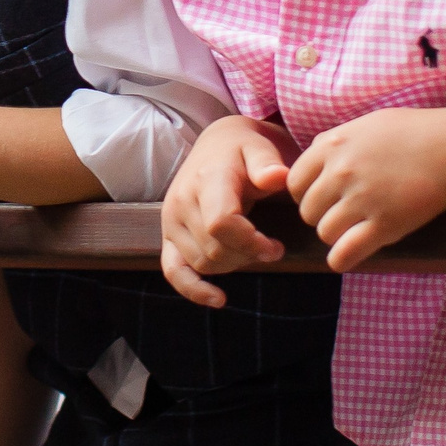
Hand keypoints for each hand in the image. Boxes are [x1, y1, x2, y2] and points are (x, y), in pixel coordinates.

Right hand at [158, 116, 294, 306]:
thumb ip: (267, 164)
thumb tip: (278, 177)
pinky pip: (173, 271)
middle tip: (271, 248)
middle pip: (215, 249)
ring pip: (202, 262)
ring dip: (232, 265)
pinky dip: (193, 289)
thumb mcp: (259, 148)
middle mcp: (182, 201)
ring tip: (252, 250)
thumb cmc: (244, 150)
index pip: (221, 223)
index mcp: (207, 179)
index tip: (276, 247)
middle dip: (248, 255)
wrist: (217, 146)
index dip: (251, 243)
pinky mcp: (168, 235)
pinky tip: (218, 299)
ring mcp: (171, 220)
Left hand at [286, 107, 445, 271]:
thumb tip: (316, 154)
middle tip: (341, 216)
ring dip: (335, 236)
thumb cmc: (414, 132)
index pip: (294, 183)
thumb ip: (336, 142)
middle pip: (308, 210)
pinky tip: (346, 258)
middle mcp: (340, 172)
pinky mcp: (385, 225)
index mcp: (332, 146)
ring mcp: (361, 199)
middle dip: (321, 216)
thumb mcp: (365, 125)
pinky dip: (341, 260)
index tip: (322, 199)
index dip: (305, 194)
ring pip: (324, 232)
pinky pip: (345, 254)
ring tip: (352, 232)